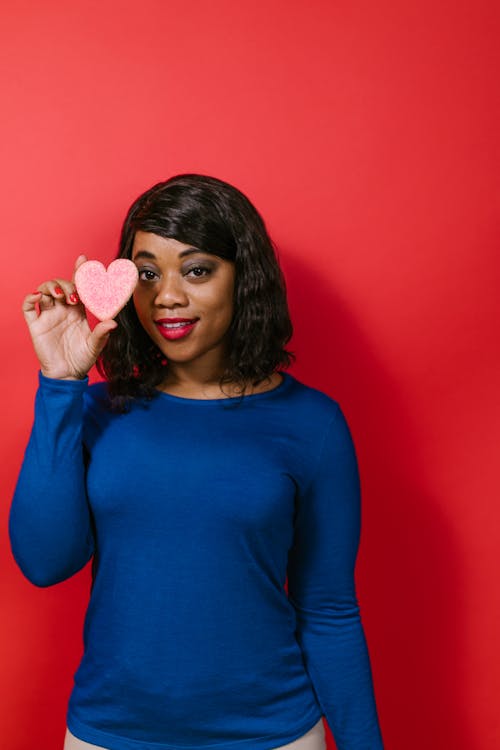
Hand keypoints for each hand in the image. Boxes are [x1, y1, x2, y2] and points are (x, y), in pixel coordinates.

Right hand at [22, 254, 118, 379]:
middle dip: (67, 285)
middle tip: (75, 296)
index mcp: (78, 311)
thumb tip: (113, 322)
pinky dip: (30, 298)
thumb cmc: (82, 359)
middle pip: (61, 285)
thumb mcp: (95, 346)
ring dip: (51, 287)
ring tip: (60, 295)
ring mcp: (48, 316)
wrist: (68, 375)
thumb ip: (102, 334)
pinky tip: (38, 296)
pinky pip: (28, 307)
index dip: (79, 272)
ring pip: (44, 291)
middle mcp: (62, 309)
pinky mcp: (36, 326)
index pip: (78, 286)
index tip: (83, 259)